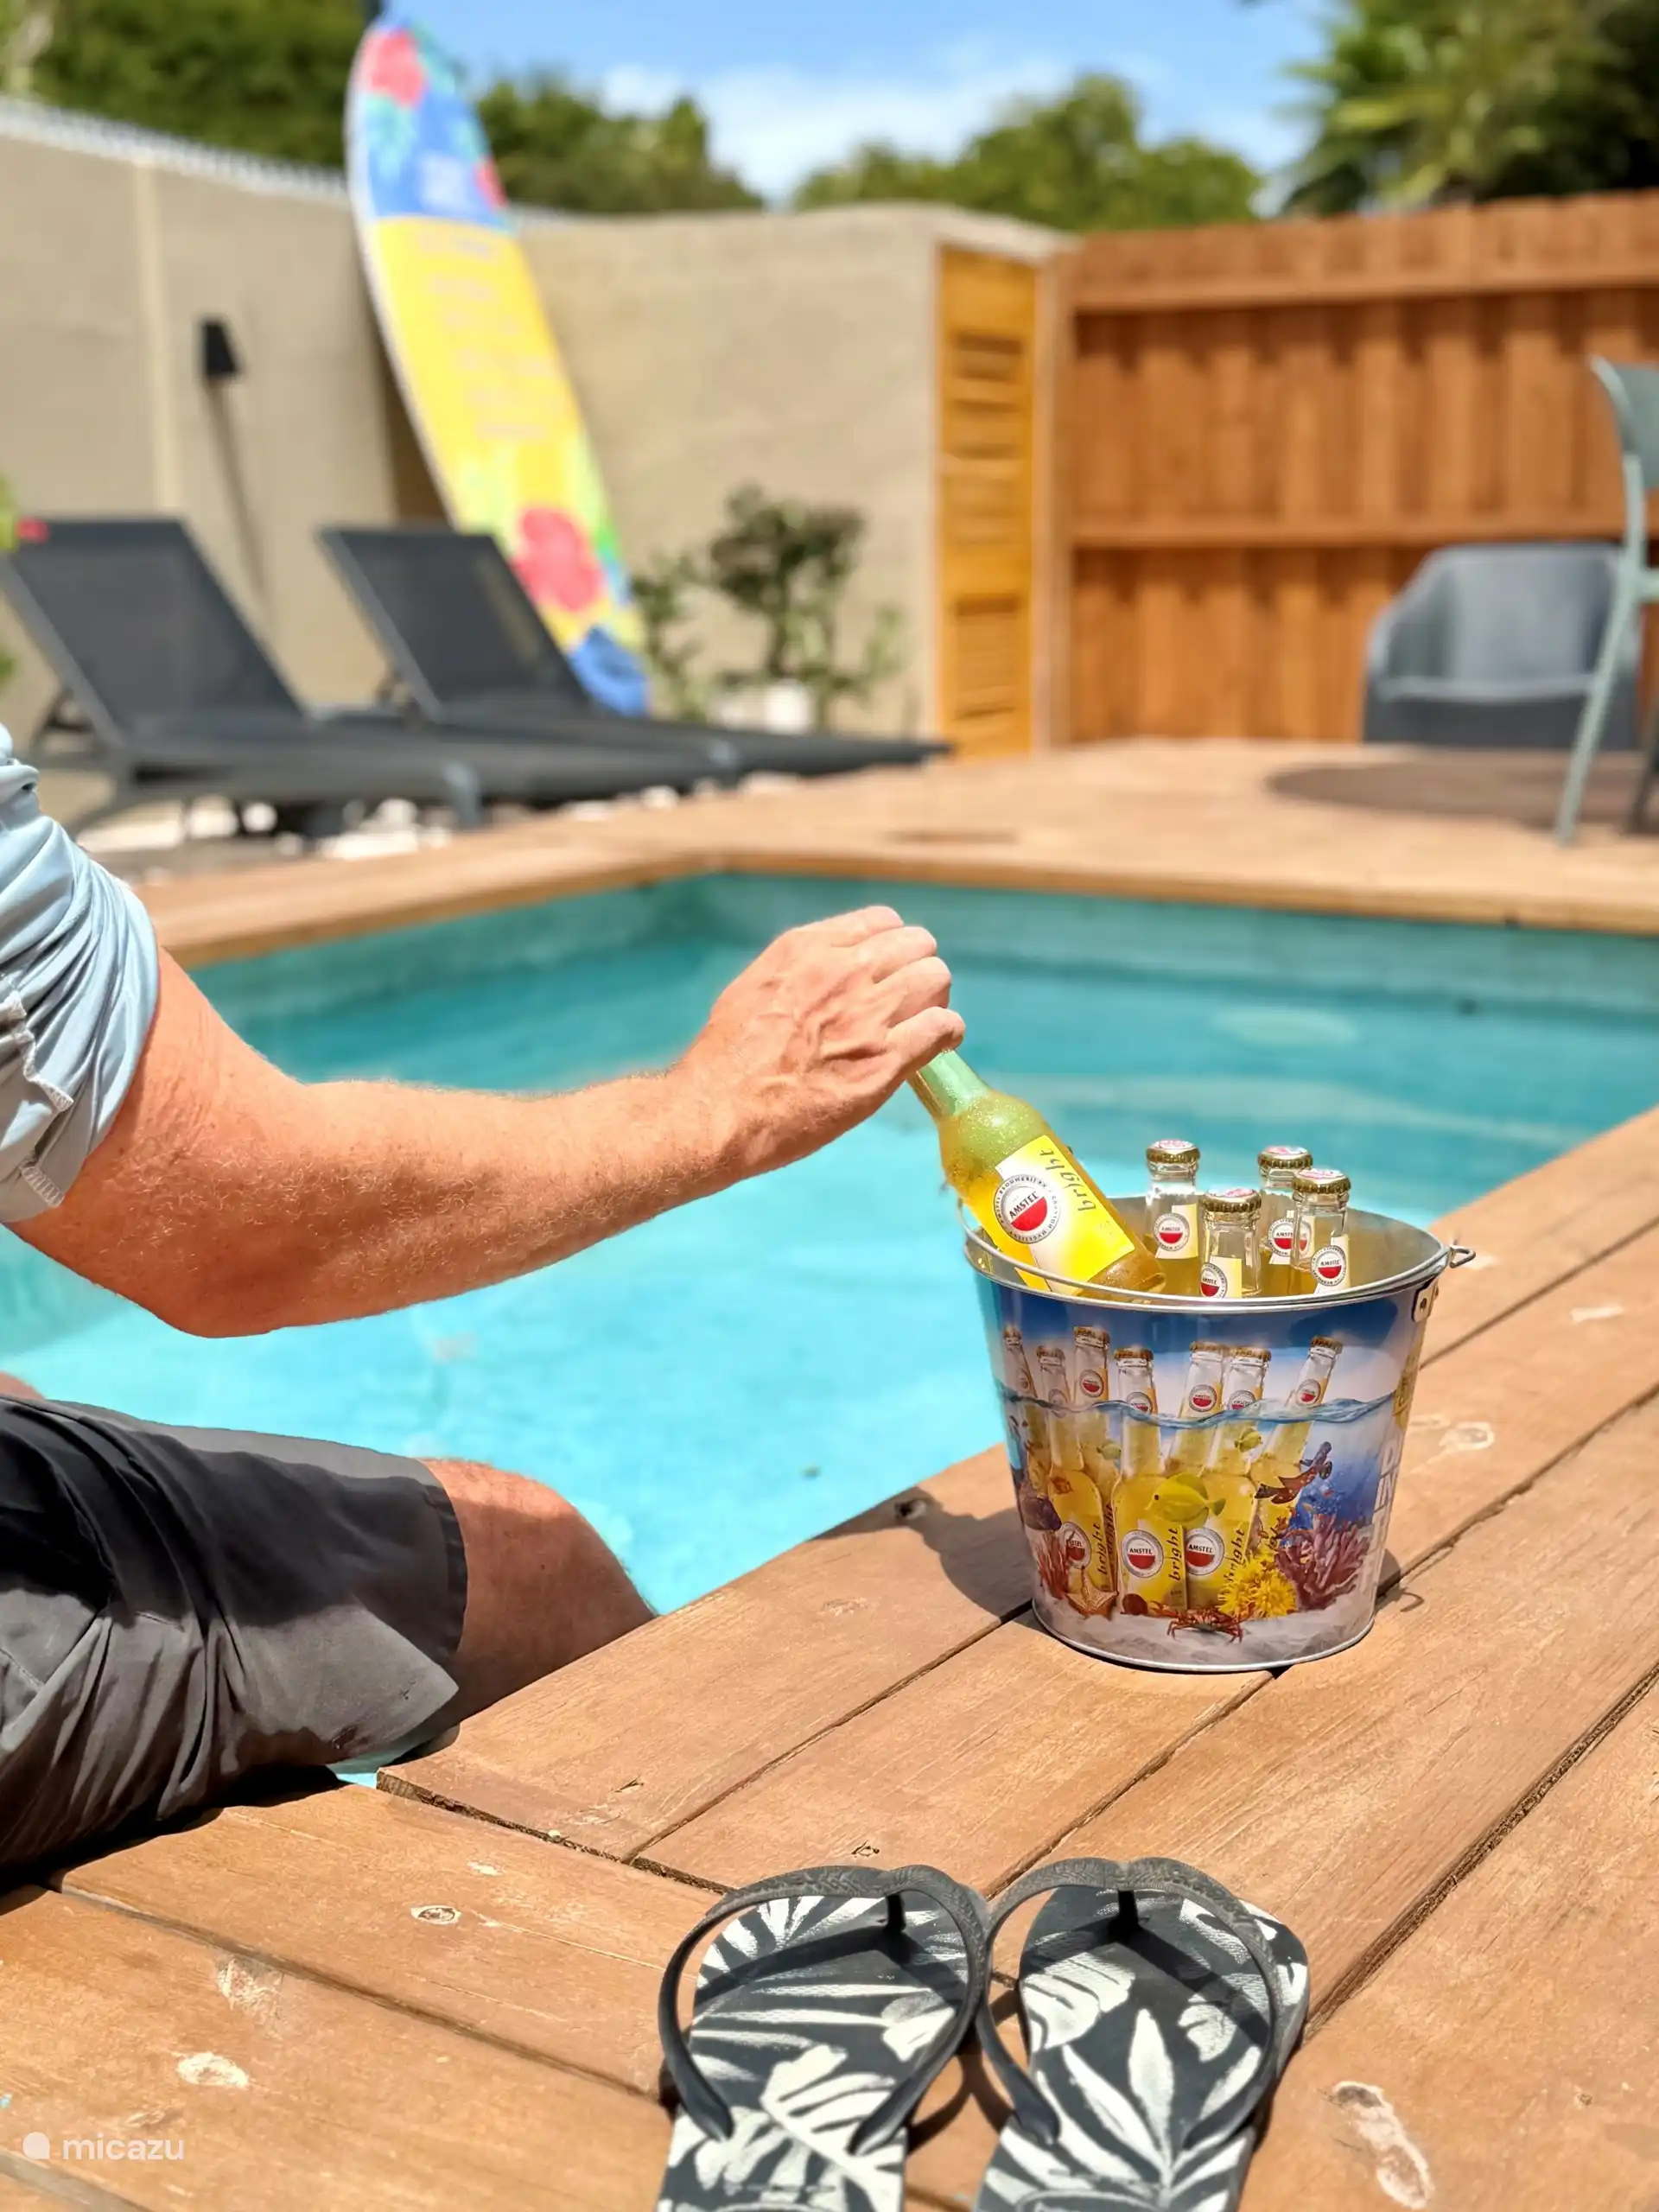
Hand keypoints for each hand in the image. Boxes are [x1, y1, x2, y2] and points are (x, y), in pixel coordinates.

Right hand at [677, 906, 963, 1179]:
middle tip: (910, 1002)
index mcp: (809, 949)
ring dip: (936, 998)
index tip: (888, 973)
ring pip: (936, 978)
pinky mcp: (887, 1059)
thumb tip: (824, 979)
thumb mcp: (754, 987)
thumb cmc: (726, 1058)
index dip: (892, 948)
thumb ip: (797, 973)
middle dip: (918, 969)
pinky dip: (947, 1033)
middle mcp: (844, 971)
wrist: (721, 1108)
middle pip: (917, 945)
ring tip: (926, 1022)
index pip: (881, 922)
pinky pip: (942, 1026)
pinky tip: (940, 1045)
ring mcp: (869, 1014)